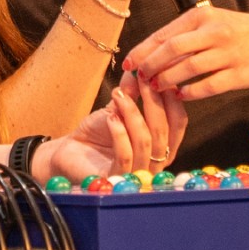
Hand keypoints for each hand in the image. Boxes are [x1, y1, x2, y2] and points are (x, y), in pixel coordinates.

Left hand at [34, 74, 185, 181]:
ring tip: (118, 95)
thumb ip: (131, 92)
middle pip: (164, 132)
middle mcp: (155, 163)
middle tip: (141, 80)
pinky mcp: (117, 180)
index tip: (158, 75)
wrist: (70, 150)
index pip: (178, 123)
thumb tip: (140, 68)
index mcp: (162, 146)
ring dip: (133, 114)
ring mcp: (137, 175)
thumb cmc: (97, 132)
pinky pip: (125, 156)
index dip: (171, 99)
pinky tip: (110, 118)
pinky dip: (119, 133)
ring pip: (145, 142)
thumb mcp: (117, 107)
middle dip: (153, 102)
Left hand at [124, 7, 248, 101]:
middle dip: (151, 65)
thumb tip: (147, 52)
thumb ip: (181, 34)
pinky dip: (190, 92)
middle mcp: (214, 32)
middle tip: (139, 78)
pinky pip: (208, 86)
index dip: (143, 51)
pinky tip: (179, 95)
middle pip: (173, 49)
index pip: (164, 34)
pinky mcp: (238, 74)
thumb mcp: (208, 22)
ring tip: (156, 87)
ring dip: (167, 80)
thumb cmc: (234, 30)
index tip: (127, 64)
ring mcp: (228, 53)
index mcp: (201, 17)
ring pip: (188, 68)